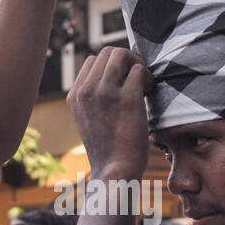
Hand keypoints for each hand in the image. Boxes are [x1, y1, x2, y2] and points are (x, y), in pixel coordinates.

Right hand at [68, 46, 150, 181]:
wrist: (115, 172)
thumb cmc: (108, 149)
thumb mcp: (89, 120)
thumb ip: (94, 98)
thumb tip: (115, 75)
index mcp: (75, 96)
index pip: (92, 60)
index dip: (112, 66)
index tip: (124, 81)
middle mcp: (86, 91)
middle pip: (107, 52)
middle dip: (127, 60)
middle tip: (138, 78)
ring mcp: (105, 93)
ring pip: (122, 54)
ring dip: (137, 64)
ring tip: (144, 83)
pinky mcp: (127, 99)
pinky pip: (140, 70)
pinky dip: (148, 77)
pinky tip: (149, 91)